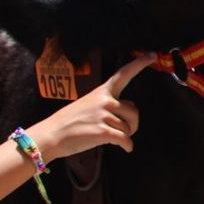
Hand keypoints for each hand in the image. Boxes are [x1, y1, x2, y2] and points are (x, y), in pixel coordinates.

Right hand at [27, 55, 148, 159]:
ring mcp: (103, 116)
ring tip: (110, 137)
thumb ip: (107, 106)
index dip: (139, 64)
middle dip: (132, 124)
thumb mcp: (87, 105)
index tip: (152, 55)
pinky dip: (128, 146)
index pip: (123, 75)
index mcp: (101, 92)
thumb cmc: (68, 122)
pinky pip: (125, 139)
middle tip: (123, 131)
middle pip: (134, 111)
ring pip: (128, 128)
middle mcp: (105, 101)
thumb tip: (126, 113)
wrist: (50, 135)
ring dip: (124, 136)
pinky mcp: (102, 132)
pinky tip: (126, 148)